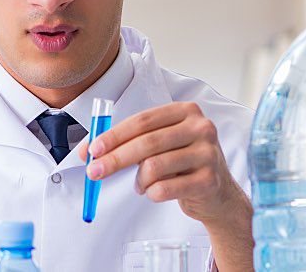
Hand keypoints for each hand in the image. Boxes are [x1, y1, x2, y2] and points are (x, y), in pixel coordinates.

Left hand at [77, 101, 245, 223]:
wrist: (217, 194)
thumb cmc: (183, 165)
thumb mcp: (161, 145)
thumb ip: (130, 142)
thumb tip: (88, 151)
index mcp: (186, 111)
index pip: (143, 120)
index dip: (115, 135)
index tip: (93, 149)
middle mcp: (201, 128)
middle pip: (147, 142)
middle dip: (115, 158)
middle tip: (94, 171)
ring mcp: (208, 153)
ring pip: (154, 167)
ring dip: (139, 180)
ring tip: (140, 185)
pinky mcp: (209, 180)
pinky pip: (165, 188)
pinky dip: (152, 193)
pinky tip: (155, 192)